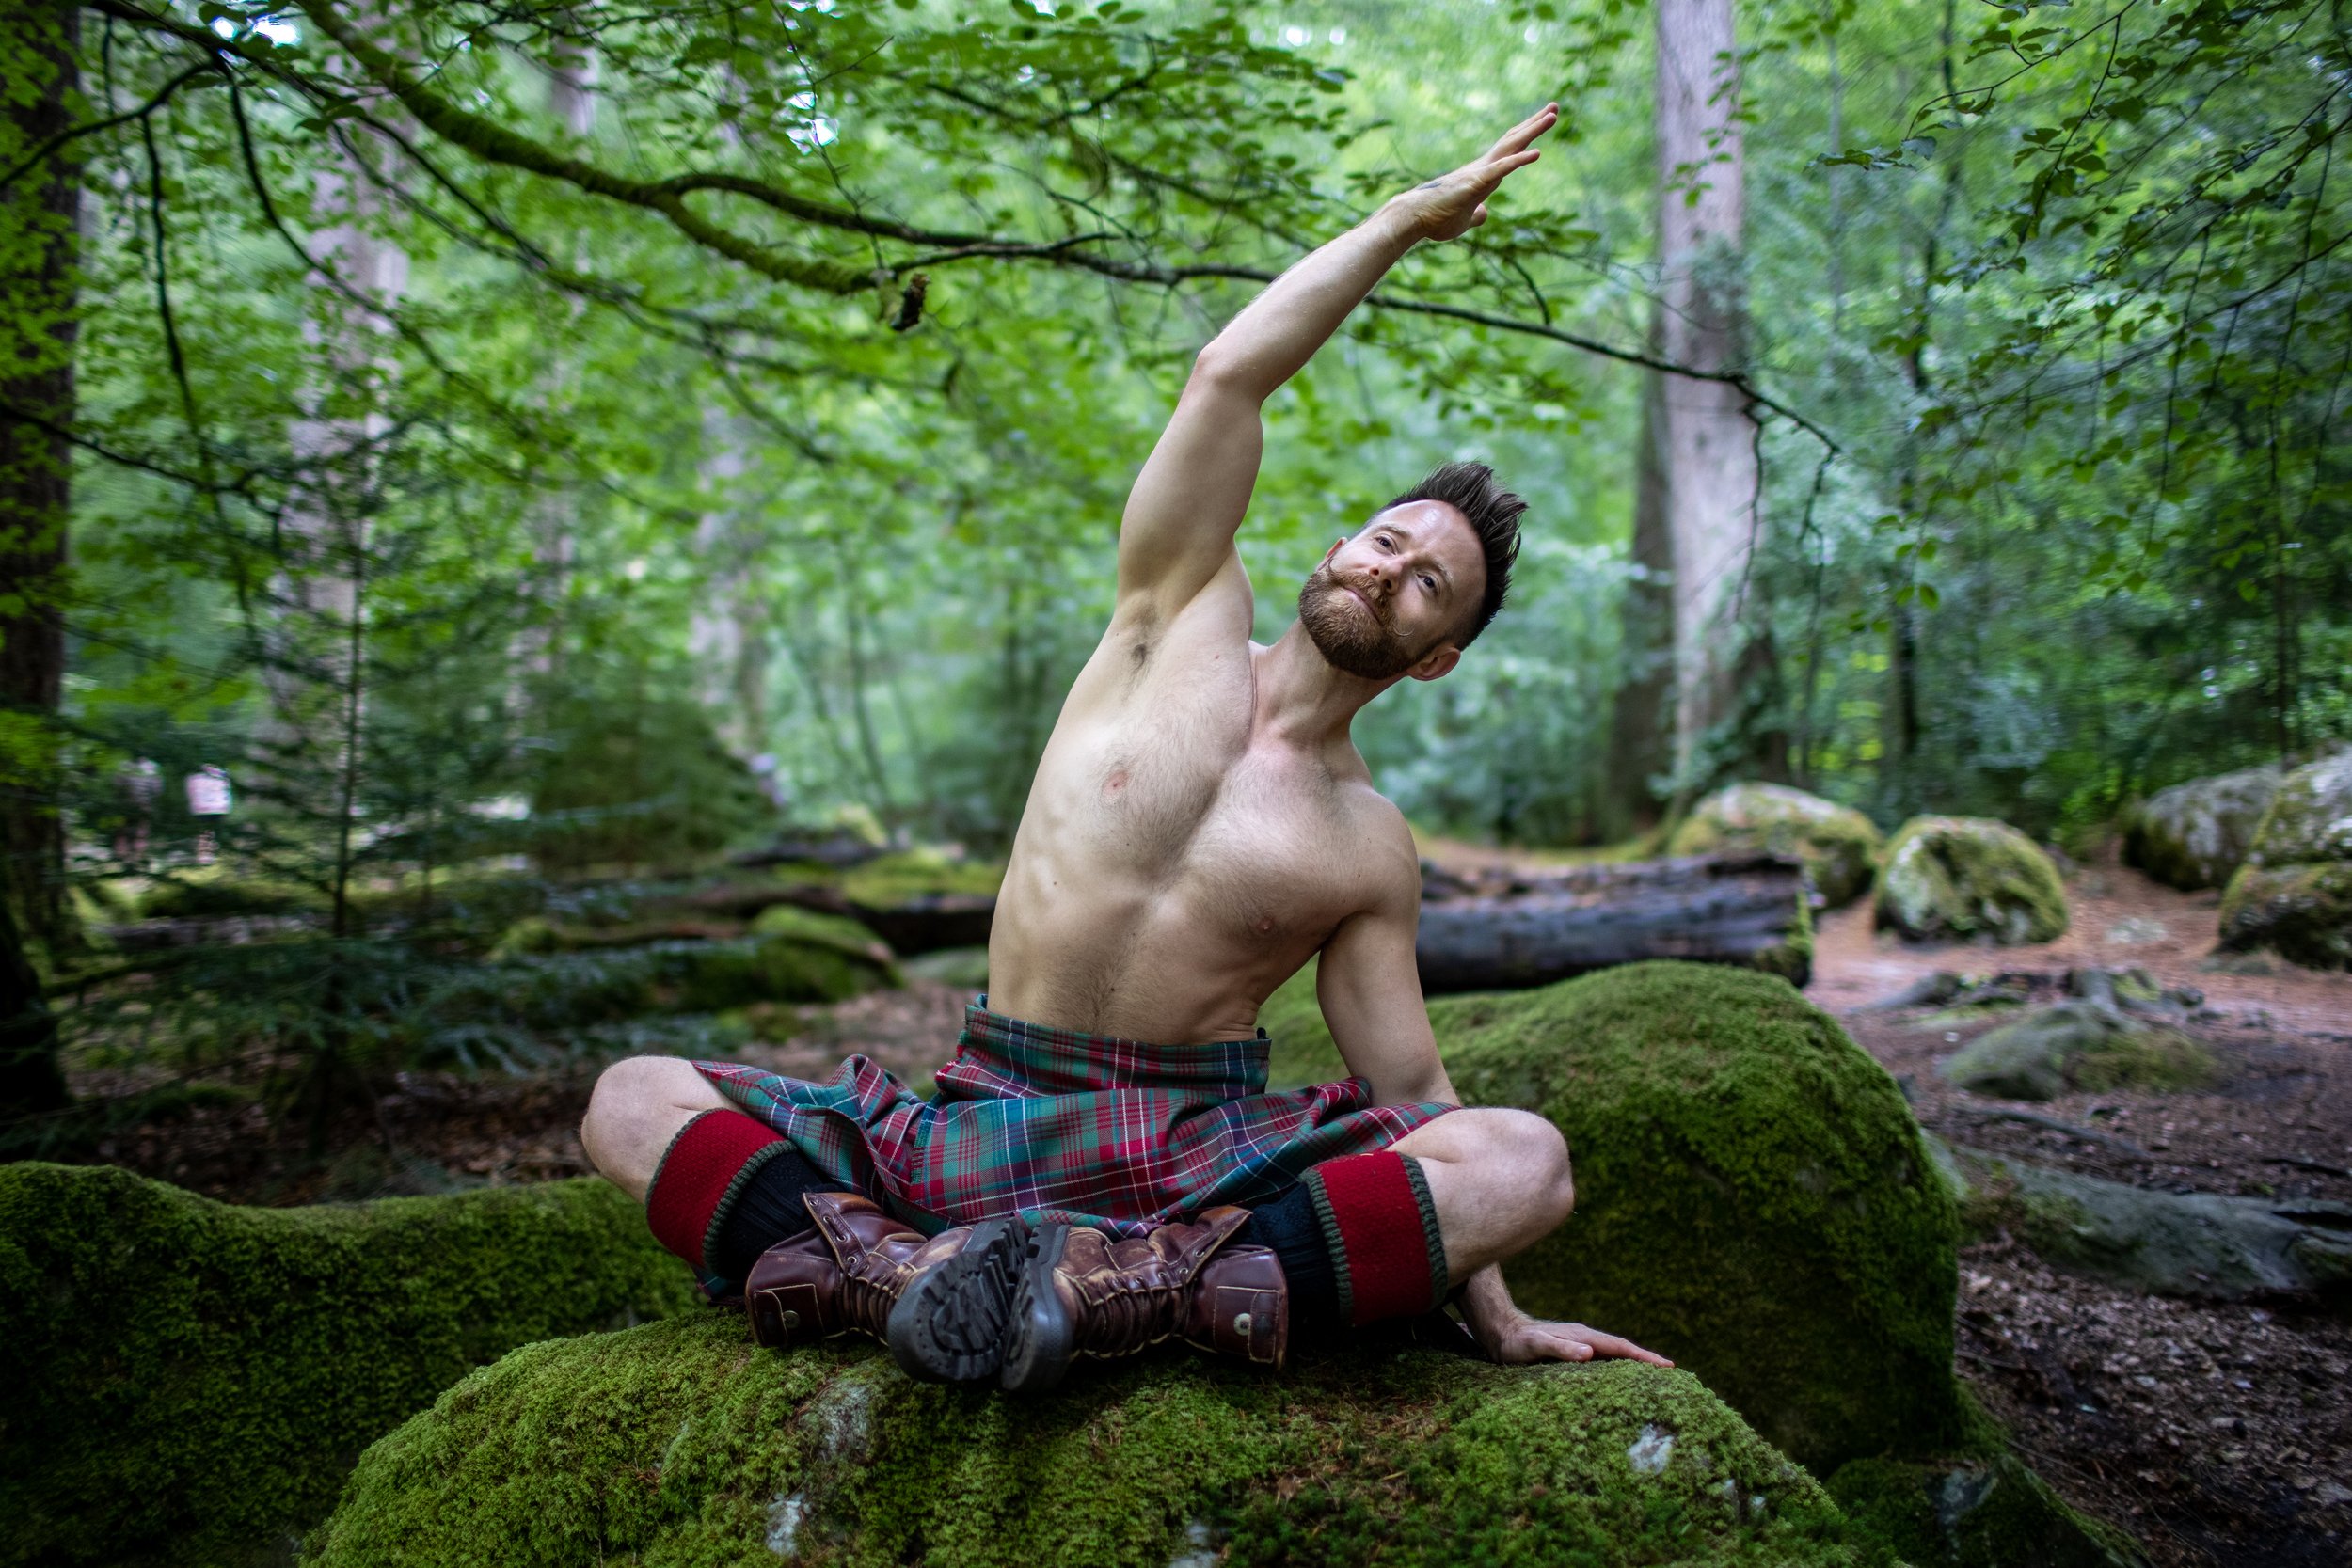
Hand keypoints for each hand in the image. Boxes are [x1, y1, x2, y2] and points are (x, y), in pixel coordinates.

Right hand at [1389, 103, 1557, 242]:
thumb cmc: (1435, 219)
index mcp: (1482, 175)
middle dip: (1535, 124)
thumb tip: (1484, 214)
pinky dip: (1519, 160)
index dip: (1526, 137)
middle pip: (1514, 140)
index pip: (1509, 151)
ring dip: (1533, 130)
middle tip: (1555, 107)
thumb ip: (1476, 215)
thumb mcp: (1463, 219)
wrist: (1413, 218)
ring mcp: (1480, 173)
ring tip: (1553, 115)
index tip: (1542, 124)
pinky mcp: (1475, 183)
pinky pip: (1502, 169)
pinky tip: (1537, 153)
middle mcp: (1483, 167)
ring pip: (1511, 147)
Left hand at [1477, 1308, 1674, 1367]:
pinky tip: (1619, 1380)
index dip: (1644, 1357)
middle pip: (1622, 1350)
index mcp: (1582, 1337)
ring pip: (1613, 1355)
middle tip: (1671, 1374)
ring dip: (1633, 1364)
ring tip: (1654, 1379)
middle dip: (1646, 1361)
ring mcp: (1580, 1344)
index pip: (1620, 1348)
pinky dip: (1616, 1368)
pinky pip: (1601, 1361)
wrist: (1500, 1331)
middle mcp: (1585, 1339)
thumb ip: (1560, 1348)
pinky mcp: (1572, 1352)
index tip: (1667, 1366)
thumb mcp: (1535, 1346)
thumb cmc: (1515, 1342)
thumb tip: (1590, 1353)